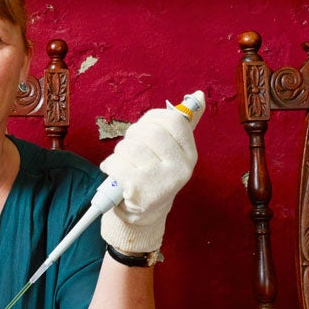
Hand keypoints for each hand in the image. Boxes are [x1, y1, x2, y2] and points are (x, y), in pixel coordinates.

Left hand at [99, 104, 196, 256]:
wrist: (144, 214)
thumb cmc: (156, 176)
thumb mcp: (174, 151)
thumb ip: (184, 122)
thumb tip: (198, 94)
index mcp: (189, 154)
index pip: (172, 120)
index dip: (152, 121)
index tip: (145, 130)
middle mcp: (180, 167)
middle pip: (148, 132)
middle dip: (132, 138)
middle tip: (132, 153)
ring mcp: (160, 180)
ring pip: (128, 146)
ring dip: (119, 154)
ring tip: (125, 166)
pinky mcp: (138, 190)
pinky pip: (115, 163)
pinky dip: (110, 166)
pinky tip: (117, 176)